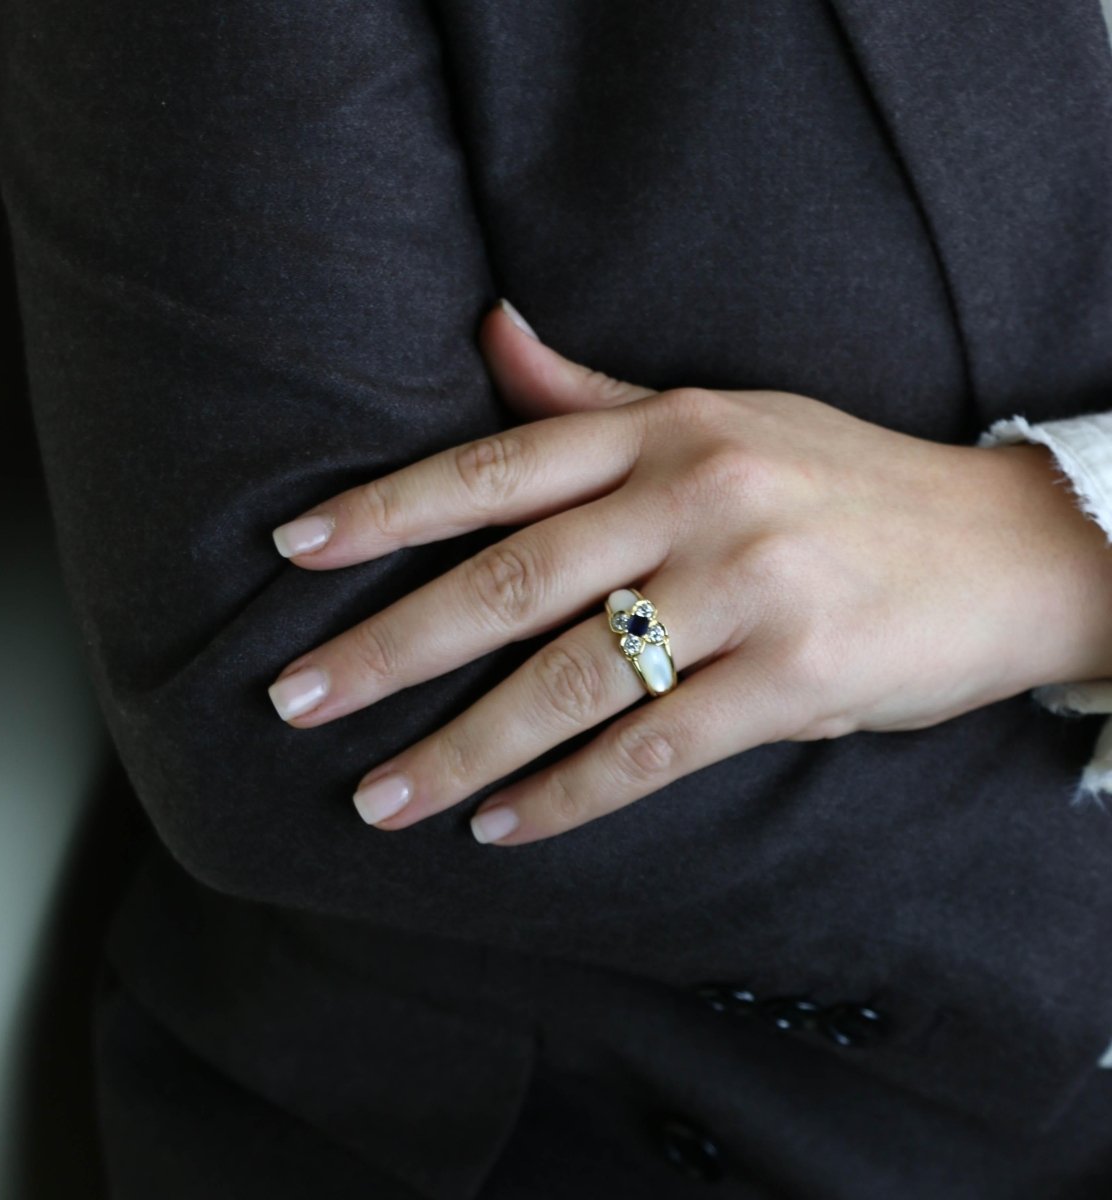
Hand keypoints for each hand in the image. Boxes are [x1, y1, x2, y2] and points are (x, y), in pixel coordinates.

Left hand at [267, 300, 1111, 844]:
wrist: (1006, 546)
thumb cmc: (842, 480)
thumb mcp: (722, 413)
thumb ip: (594, 395)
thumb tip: (489, 334)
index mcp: (664, 429)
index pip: (494, 467)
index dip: (384, 509)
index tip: (294, 553)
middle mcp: (694, 497)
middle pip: (507, 580)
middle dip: (388, 647)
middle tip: (293, 697)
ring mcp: (748, 588)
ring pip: (569, 679)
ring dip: (460, 748)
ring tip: (377, 798)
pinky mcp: (797, 677)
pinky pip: (654, 749)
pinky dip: (569, 795)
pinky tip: (500, 829)